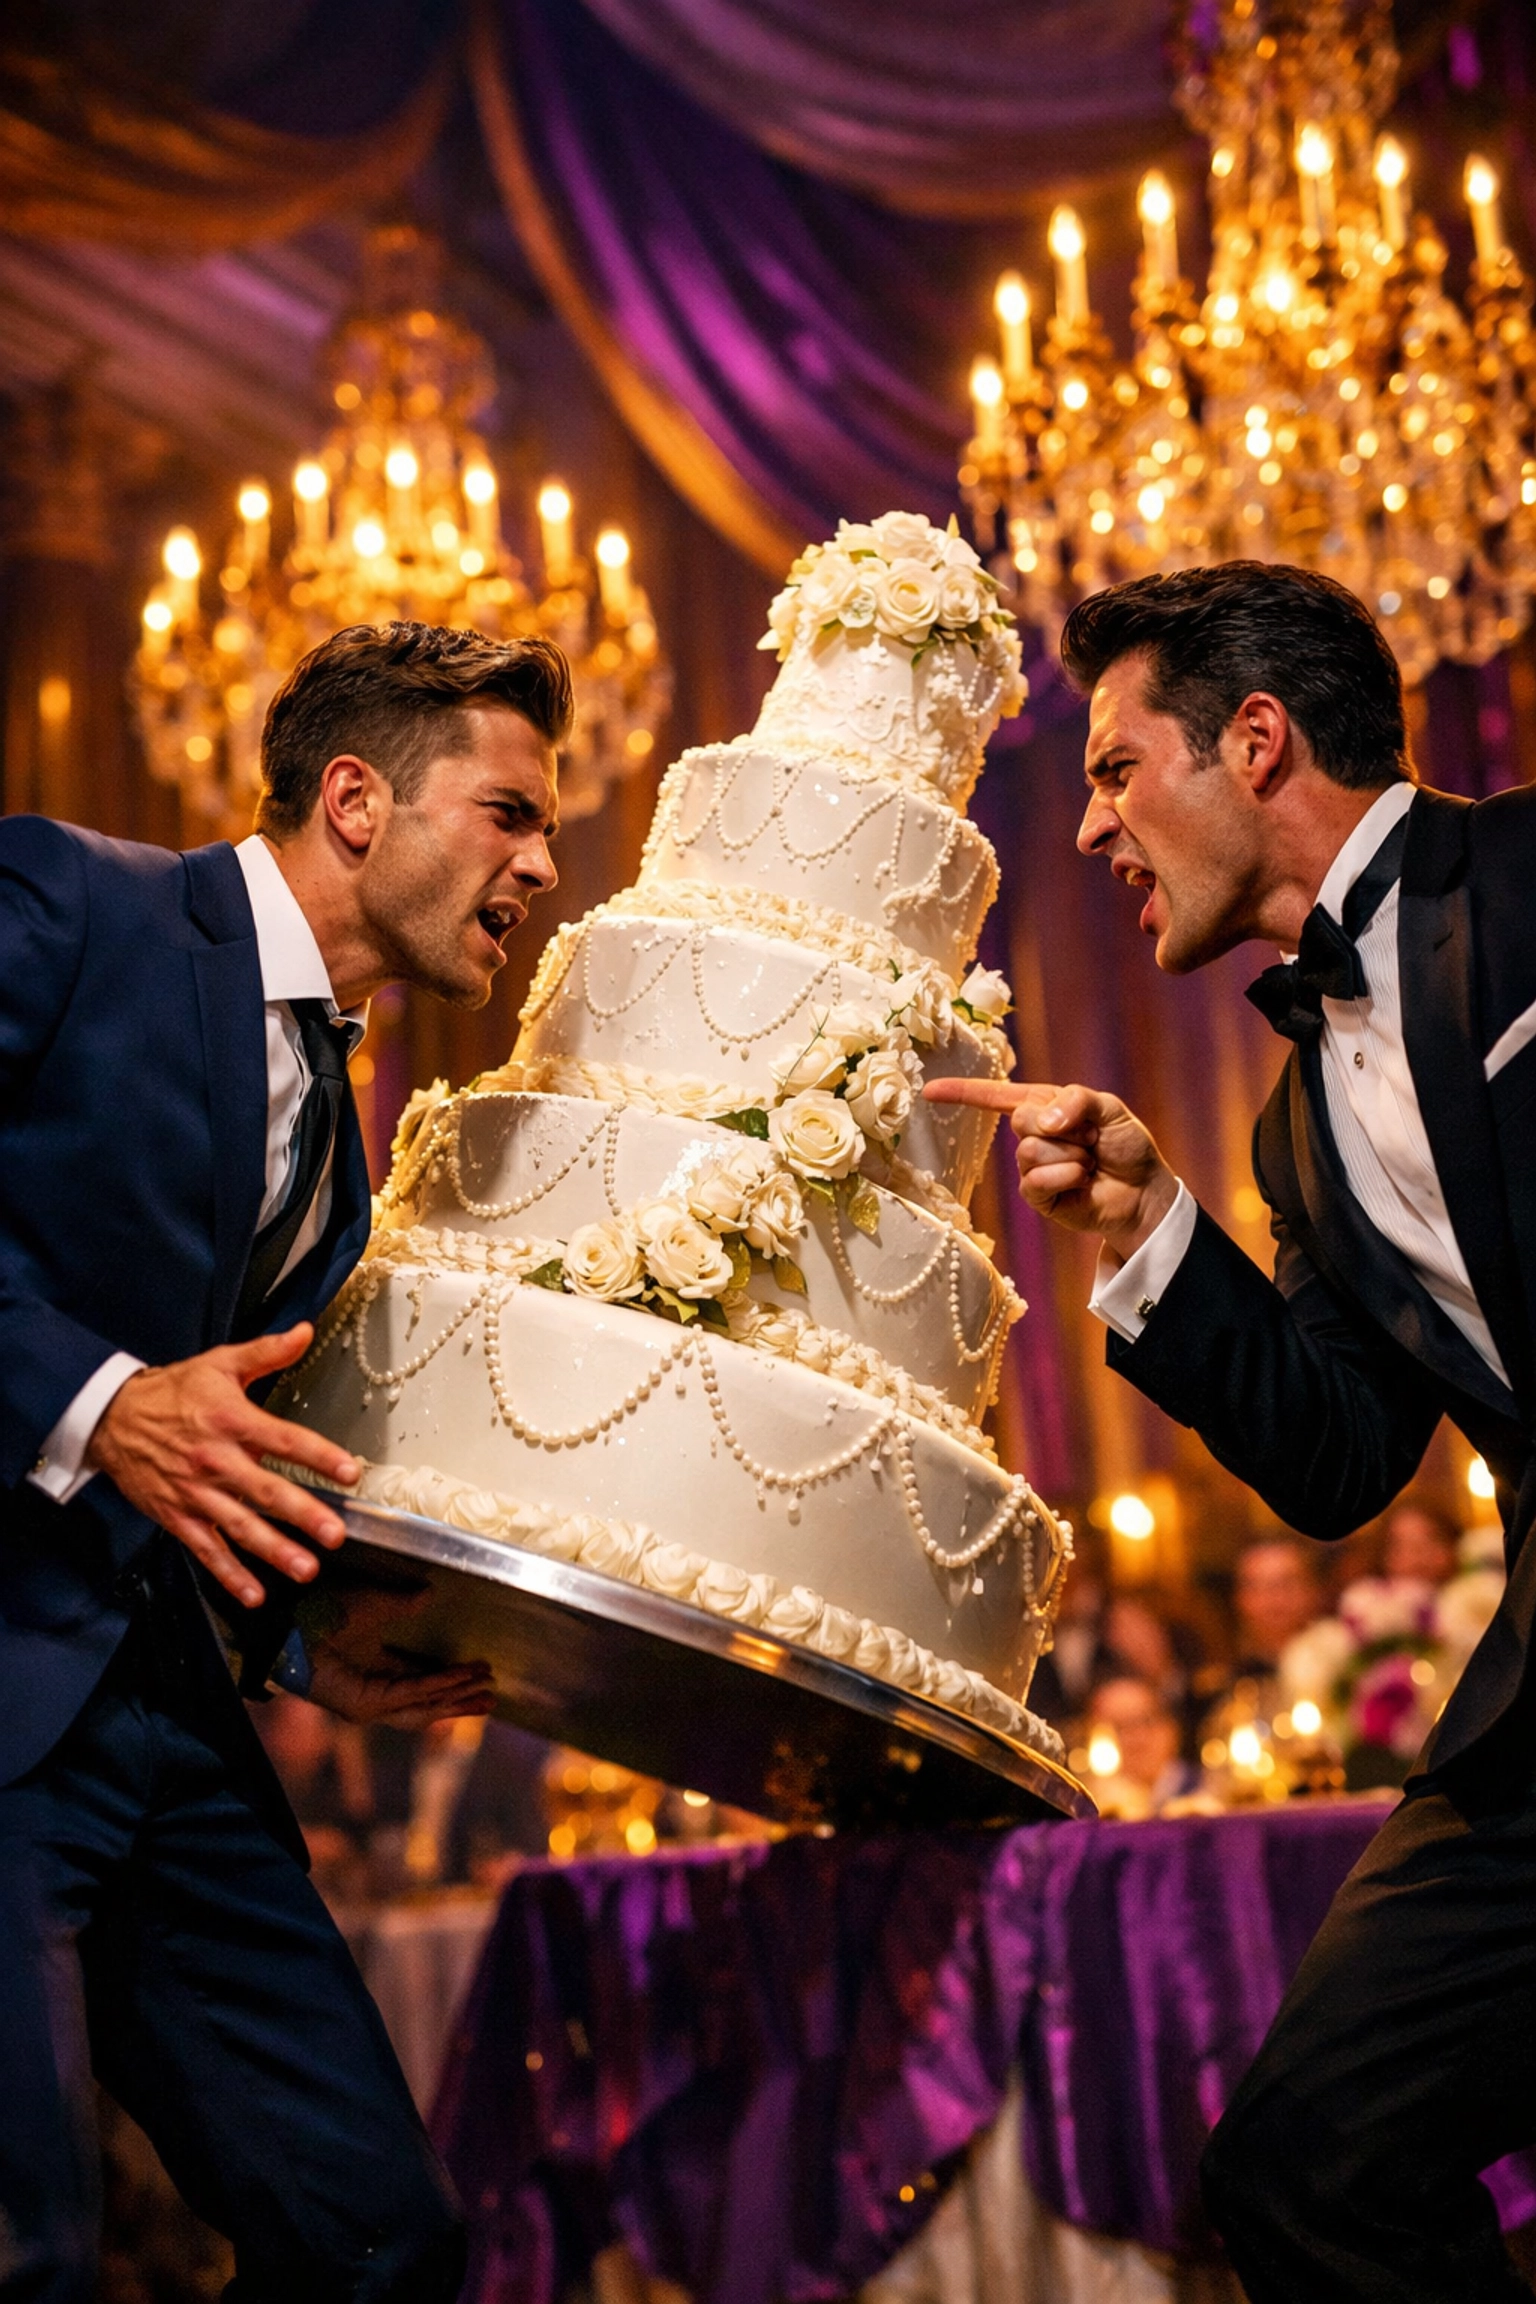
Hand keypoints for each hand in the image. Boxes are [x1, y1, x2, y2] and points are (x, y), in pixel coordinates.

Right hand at [86, 1325, 358, 1610]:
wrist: (111, 1418)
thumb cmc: (173, 1391)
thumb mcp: (219, 1364)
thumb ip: (267, 1352)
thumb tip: (305, 1331)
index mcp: (231, 1420)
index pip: (284, 1440)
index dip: (319, 1456)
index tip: (350, 1472)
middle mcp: (216, 1460)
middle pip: (265, 1491)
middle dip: (302, 1515)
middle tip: (334, 1535)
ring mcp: (196, 1493)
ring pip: (240, 1527)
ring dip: (273, 1552)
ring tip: (306, 1569)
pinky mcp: (178, 1516)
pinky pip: (207, 1550)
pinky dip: (229, 1575)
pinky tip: (254, 1594)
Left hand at [306, 1585, 495, 1727]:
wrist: (290, 1621)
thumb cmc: (320, 1609)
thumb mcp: (374, 1603)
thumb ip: (404, 1602)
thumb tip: (429, 1593)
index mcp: (374, 1666)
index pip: (420, 1679)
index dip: (451, 1676)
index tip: (479, 1668)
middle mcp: (373, 1688)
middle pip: (426, 1700)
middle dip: (460, 1698)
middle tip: (492, 1694)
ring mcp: (368, 1702)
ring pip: (422, 1705)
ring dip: (456, 1698)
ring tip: (487, 1693)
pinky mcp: (363, 1706)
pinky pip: (410, 1694)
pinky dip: (439, 1686)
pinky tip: (461, 1677)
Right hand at [923, 1077, 1177, 1255]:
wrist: (1144, 1192)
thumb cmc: (1127, 1147)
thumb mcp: (1110, 1108)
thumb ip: (1077, 1100)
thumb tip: (1044, 1121)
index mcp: (1045, 1106)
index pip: (998, 1095)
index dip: (963, 1092)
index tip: (930, 1091)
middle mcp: (1034, 1135)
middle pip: (1020, 1121)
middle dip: (1062, 1127)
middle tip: (1091, 1138)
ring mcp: (1033, 1167)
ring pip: (1030, 1152)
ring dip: (1070, 1155)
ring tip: (1090, 1162)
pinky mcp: (1038, 1196)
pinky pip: (1036, 1180)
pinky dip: (1065, 1175)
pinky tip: (1082, 1180)